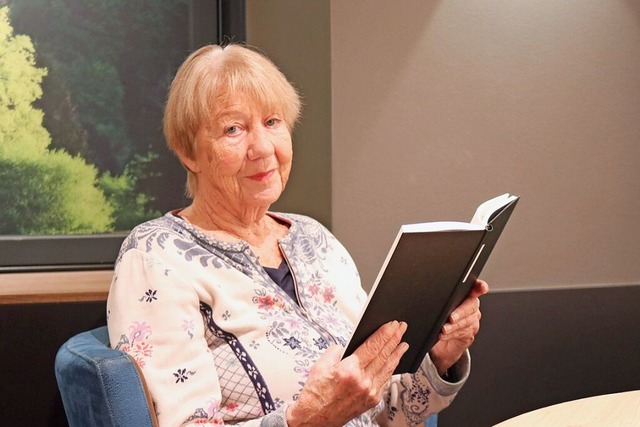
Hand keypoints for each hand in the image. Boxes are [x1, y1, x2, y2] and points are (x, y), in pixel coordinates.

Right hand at [286, 321, 408, 426]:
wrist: (315, 418)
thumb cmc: (316, 393)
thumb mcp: (320, 365)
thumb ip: (336, 351)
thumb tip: (346, 345)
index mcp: (350, 371)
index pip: (372, 347)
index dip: (384, 334)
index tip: (392, 325)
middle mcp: (363, 382)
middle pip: (383, 355)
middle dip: (394, 339)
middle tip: (401, 328)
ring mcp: (369, 392)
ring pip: (388, 368)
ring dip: (397, 354)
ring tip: (403, 344)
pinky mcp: (372, 400)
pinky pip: (384, 381)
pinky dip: (390, 369)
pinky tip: (393, 363)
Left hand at [430, 279, 488, 375]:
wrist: (438, 340)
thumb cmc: (435, 319)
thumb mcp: (436, 307)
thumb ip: (439, 299)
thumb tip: (430, 296)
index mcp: (464, 294)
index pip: (475, 287)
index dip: (480, 286)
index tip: (482, 288)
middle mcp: (471, 306)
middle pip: (471, 307)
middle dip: (461, 312)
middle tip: (451, 317)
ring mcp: (472, 320)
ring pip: (467, 322)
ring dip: (454, 326)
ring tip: (444, 329)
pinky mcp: (470, 333)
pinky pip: (462, 333)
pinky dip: (452, 334)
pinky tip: (443, 335)